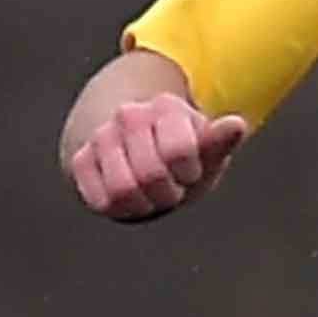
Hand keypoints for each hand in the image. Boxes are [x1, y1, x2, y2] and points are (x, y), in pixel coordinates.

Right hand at [67, 89, 246, 221]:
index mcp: (167, 107)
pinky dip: (119, 209)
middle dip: (167, 194)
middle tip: (170, 187)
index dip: (188, 174)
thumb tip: (237, 125)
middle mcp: (130, 115)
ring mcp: (102, 136)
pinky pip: (99, 200)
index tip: (190, 171)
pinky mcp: (81, 159)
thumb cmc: (181, 156)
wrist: (135, 150)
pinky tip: (129, 197)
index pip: (179, 151)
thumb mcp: (206, 151)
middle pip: (151, 175)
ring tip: (150, 192)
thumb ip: (220, 142)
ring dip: (143, 204)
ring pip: (122, 189)